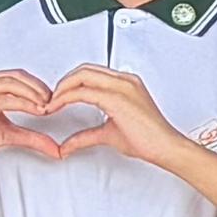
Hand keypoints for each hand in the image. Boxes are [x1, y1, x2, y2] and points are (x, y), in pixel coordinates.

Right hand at [0, 62, 62, 181]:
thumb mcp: (5, 135)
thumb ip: (30, 137)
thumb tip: (55, 147)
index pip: (16, 75)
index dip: (38, 85)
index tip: (54, 99)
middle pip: (15, 76)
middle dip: (39, 88)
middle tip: (55, 102)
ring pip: (9, 84)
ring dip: (33, 94)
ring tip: (47, 107)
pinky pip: (1, 100)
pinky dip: (23, 104)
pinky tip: (36, 112)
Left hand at [37, 52, 209, 170]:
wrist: (165, 147)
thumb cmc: (148, 139)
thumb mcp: (109, 134)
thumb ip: (86, 136)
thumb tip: (68, 144)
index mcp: (126, 84)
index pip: (91, 73)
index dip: (71, 83)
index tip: (59, 98)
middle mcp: (124, 81)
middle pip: (83, 70)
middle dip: (62, 83)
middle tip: (51, 99)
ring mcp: (121, 86)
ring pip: (81, 75)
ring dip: (61, 88)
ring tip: (51, 103)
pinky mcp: (116, 97)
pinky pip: (82, 91)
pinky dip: (65, 98)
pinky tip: (58, 106)